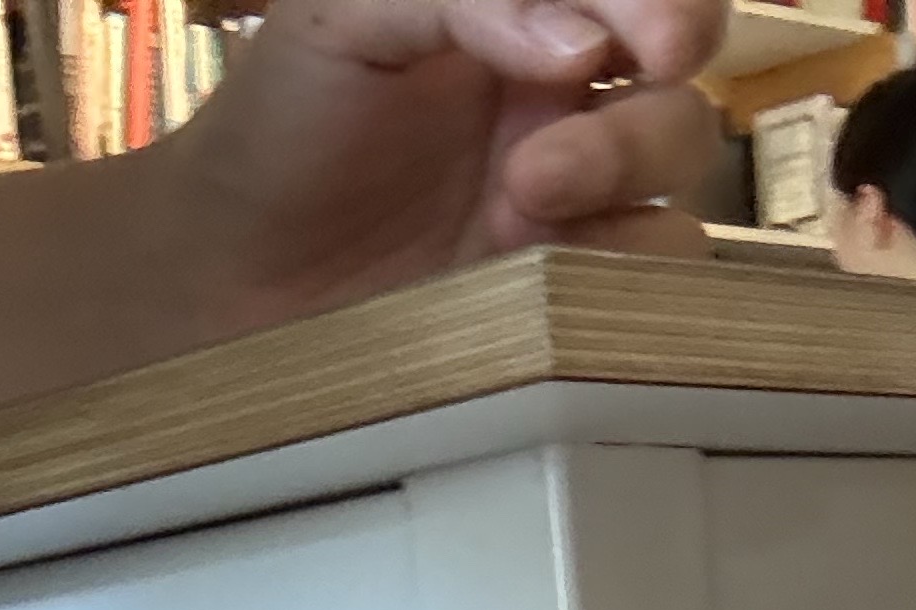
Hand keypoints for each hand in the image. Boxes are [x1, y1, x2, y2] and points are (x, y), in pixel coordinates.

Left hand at [153, 0, 732, 331]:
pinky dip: (629, 256)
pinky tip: (547, 256)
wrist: (232, 275)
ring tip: (527, 188)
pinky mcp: (573, 276)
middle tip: (642, 63)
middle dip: (675, 43)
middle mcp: (564, 80)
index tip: (652, 30)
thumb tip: (582, 44)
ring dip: (628, 155)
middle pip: (684, 41)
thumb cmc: (282, 126)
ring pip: (680, 142)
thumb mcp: (340, 17)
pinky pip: (656, 257)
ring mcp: (580, 179)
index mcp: (519, 1)